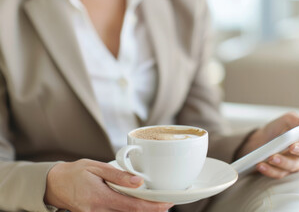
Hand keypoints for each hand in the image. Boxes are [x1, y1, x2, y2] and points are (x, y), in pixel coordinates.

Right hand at [44, 159, 172, 211]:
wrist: (54, 184)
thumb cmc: (74, 172)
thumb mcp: (96, 167)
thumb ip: (118, 175)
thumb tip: (138, 182)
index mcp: (100, 197)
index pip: (133, 206)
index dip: (152, 207)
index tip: (167, 204)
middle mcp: (98, 211)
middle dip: (151, 211)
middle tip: (166, 204)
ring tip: (155, 204)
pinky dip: (128, 211)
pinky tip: (138, 205)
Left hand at [238, 112, 298, 178]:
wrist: (258, 141)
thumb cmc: (276, 129)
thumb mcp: (285, 120)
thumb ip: (297, 120)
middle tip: (292, 146)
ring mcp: (293, 163)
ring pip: (293, 165)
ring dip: (282, 161)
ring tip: (271, 157)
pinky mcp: (281, 172)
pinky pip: (278, 173)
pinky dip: (269, 169)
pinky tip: (260, 164)